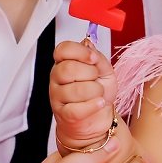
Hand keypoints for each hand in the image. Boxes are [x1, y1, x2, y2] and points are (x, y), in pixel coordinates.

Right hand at [51, 36, 117, 153]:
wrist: (98, 118)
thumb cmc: (99, 93)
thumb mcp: (104, 71)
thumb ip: (98, 58)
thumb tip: (89, 45)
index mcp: (64, 62)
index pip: (63, 49)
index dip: (80, 52)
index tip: (93, 58)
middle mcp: (57, 78)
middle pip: (68, 69)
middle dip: (90, 73)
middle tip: (96, 79)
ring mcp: (57, 96)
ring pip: (75, 90)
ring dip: (95, 91)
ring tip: (98, 94)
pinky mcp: (63, 114)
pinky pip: (77, 109)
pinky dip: (93, 106)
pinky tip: (99, 103)